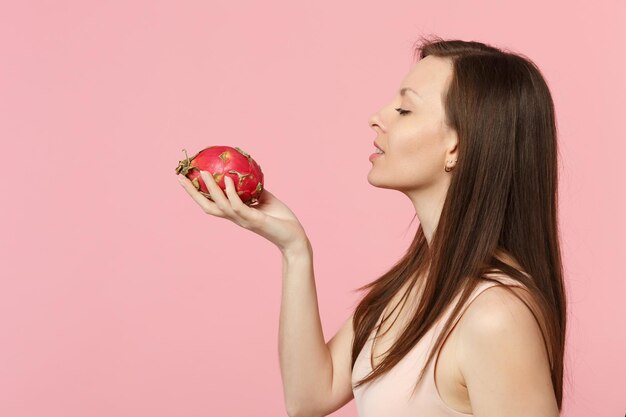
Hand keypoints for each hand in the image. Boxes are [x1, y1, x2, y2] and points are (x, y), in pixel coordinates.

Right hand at [177, 170, 308, 252]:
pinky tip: (228, 179)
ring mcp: (242, 219)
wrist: (294, 236)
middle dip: (192, 193)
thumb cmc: (280, 219)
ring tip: (204, 173)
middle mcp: (234, 218)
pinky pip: (238, 205)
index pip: (211, 203)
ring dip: (211, 189)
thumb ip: (254, 188)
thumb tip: (246, 172)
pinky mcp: (253, 219)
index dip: (197, 193)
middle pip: (207, 206)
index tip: (186, 179)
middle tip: (181, 178)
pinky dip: (231, 192)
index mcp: (235, 213)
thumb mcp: (264, 198)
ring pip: (220, 204)